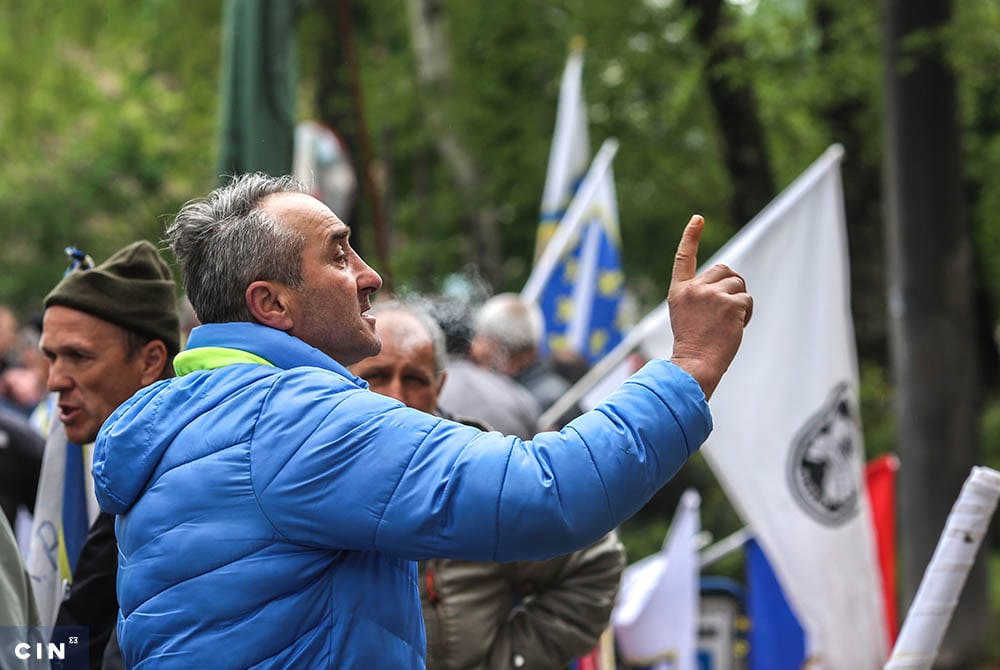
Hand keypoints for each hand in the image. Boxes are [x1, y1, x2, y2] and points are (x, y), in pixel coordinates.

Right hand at [668, 215, 752, 399]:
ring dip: (739, 301)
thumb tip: (729, 279)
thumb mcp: (686, 313)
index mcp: (679, 291)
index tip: (697, 219)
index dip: (690, 237)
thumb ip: (700, 294)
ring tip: (728, 322)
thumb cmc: (692, 344)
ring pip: (738, 285)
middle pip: (724, 270)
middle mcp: (694, 289)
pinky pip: (747, 301)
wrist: (695, 364)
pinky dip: (746, 314)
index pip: (683, 258)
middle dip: (731, 286)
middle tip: (726, 310)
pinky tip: (735, 328)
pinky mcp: (730, 304)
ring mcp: (712, 295)